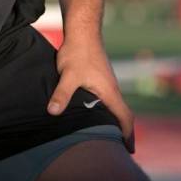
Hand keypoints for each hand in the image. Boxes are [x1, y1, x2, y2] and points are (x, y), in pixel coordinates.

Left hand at [47, 35, 134, 152]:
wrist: (82, 30)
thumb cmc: (77, 52)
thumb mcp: (68, 75)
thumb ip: (61, 94)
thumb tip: (52, 112)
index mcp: (109, 91)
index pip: (125, 117)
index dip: (127, 134)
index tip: (128, 150)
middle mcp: (112, 88)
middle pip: (122, 114)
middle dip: (122, 131)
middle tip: (117, 149)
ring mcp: (107, 82)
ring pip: (114, 105)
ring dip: (113, 120)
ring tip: (105, 135)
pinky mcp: (100, 77)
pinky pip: (107, 98)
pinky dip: (106, 110)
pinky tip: (94, 114)